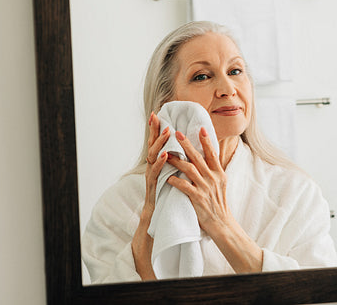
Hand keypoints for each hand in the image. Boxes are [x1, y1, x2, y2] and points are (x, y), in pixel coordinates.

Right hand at [131, 112, 168, 279]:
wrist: (158, 221)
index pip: (159, 144)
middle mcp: (153, 170)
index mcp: (160, 166)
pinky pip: (155, 175)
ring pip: (152, 158)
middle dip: (153, 131)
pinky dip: (159, 164)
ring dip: (159, 144)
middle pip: (152, 147)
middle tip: (156, 117)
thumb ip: (175, 166)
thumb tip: (184, 153)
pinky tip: (164, 156)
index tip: (159, 114)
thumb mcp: (173, 179)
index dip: (158, 130)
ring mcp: (151, 178)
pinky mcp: (152, 189)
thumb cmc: (167, 199)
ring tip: (165, 133)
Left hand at [166, 127, 230, 232]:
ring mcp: (205, 188)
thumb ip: (213, 171)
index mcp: (219, 174)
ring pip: (189, 169)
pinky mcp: (197, 198)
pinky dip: (175, 181)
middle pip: (198, 157)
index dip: (207, 141)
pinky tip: (168, 177)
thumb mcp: (220, 184)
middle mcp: (213, 178)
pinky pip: (184, 186)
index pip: (212, 154)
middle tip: (177, 133)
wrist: (222, 224)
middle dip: (187, 144)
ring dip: (177, 160)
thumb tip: (209, 157)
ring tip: (166, 154)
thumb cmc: (218, 204)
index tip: (201, 129)